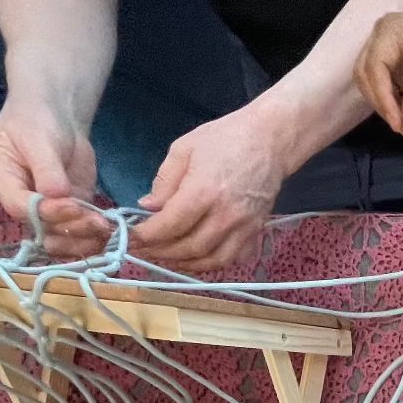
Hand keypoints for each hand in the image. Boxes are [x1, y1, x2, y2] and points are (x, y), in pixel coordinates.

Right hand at [0, 98, 109, 257]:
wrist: (56, 118)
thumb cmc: (37, 121)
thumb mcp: (39, 138)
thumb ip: (46, 168)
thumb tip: (56, 194)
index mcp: (1, 178)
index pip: (19, 206)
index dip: (46, 212)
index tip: (73, 205)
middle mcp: (19, 201)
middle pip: (40, 228)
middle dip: (68, 228)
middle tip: (95, 222)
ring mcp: (44, 210)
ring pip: (59, 237)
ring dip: (82, 237)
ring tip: (104, 227)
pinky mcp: (68, 213)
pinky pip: (77, 233)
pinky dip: (92, 236)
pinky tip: (109, 232)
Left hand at [127, 110, 286, 272]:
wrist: (269, 140)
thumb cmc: (225, 138)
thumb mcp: (184, 149)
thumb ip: (164, 181)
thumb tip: (148, 207)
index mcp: (204, 191)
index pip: (170, 225)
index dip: (147, 236)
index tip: (132, 237)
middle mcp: (225, 215)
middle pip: (188, 247)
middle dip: (161, 252)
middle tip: (145, 249)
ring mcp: (244, 226)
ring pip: (211, 259)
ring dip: (185, 264)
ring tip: (167, 258)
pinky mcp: (256, 231)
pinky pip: (232, 259)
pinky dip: (211, 264)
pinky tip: (196, 258)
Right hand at [354, 10, 402, 137]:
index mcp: (391, 30)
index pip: (375, 66)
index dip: (383, 97)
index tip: (399, 123)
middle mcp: (381, 38)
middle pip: (365, 75)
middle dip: (382, 104)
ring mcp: (385, 52)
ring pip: (370, 84)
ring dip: (385, 107)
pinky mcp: (392, 67)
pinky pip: (382, 89)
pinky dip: (391, 106)